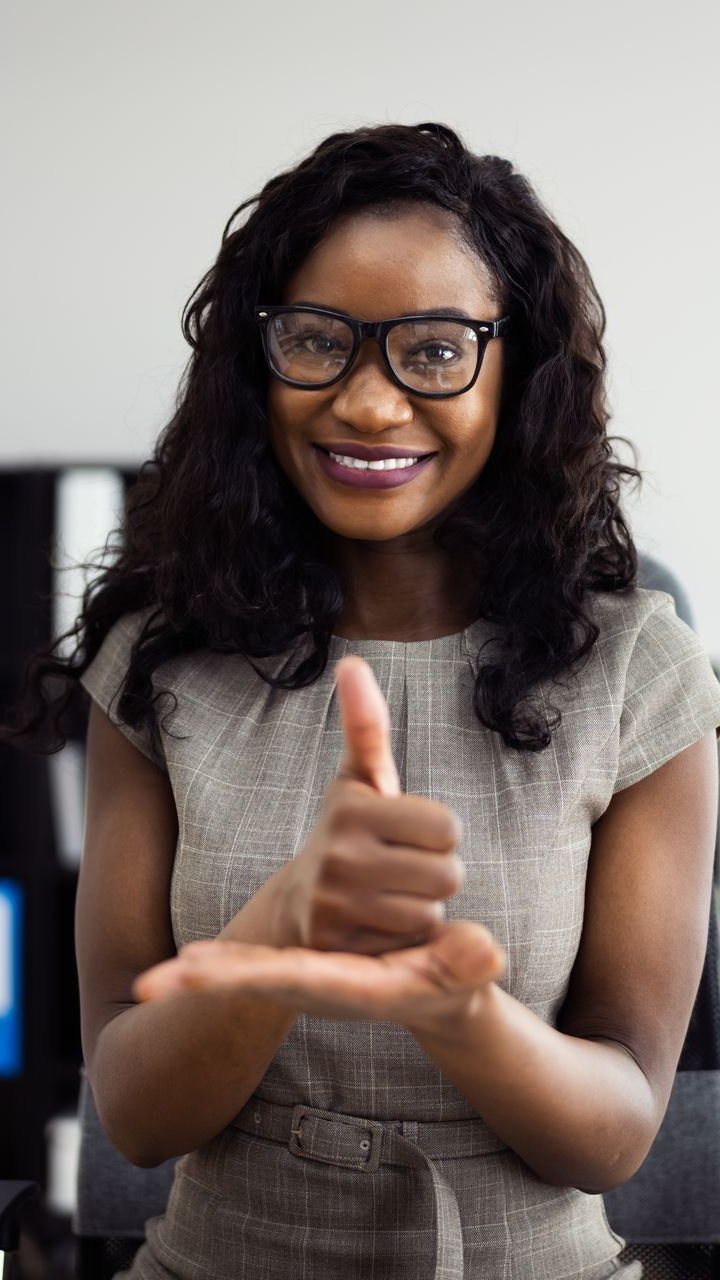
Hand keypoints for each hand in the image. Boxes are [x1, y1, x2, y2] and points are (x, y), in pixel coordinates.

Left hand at [132, 918, 504, 1036]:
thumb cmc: (457, 980)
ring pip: (249, 975)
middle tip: (154, 987)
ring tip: (156, 982)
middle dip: (211, 986)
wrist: (442, 993)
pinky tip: (192, 957)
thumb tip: (482, 955)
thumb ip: (473, 961)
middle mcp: (325, 987)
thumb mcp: (467, 969)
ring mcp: (310, 978)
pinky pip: (256, 964)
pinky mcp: (306, 964)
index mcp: (358, 988)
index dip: (255, 977)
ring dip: (208, 976)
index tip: (209, 977)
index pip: (301, 980)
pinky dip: (225, 964)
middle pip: (258, 983)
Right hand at [280, 655, 465, 953]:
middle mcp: (339, 855)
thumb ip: (365, 725)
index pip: (447, 826)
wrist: (297, 909)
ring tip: (385, 899)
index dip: (437, 834)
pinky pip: (412, 947)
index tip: (406, 835)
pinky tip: (376, 929)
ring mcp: (337, 905)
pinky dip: (402, 942)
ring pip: (433, 912)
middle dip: (434, 874)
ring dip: (420, 909)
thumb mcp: (358, 780)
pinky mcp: (339, 949)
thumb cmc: (346, 835)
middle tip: (397, 871)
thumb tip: (352, 661)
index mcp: (353, 807)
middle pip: (448, 873)